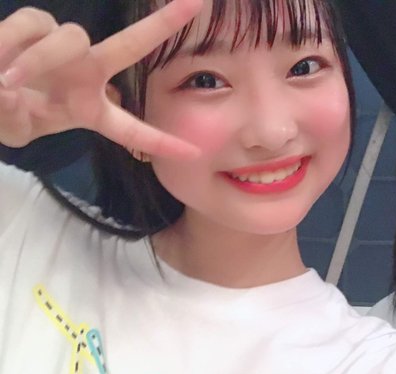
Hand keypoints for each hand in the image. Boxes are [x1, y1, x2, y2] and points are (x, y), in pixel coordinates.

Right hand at [0, 0, 202, 158]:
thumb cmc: (7, 111)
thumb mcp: (16, 129)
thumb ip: (15, 120)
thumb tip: (8, 93)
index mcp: (91, 109)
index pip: (132, 130)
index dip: (160, 143)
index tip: (194, 154)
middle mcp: (87, 72)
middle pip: (130, 46)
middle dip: (163, 24)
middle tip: (195, 0)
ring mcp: (64, 45)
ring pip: (69, 37)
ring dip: (37, 60)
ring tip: (7, 83)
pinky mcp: (35, 23)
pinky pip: (32, 25)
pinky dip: (11, 43)